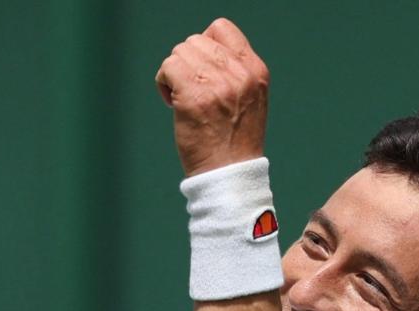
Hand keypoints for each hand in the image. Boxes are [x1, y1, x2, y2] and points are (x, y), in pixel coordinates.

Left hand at [155, 18, 269, 176]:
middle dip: (186, 63)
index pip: (222, 29)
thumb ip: (233, 73)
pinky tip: (171, 103)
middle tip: (188, 91)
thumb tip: (201, 53)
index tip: (201, 70)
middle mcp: (238, 73)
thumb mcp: (249, 100)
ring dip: (173, 74)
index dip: (203, 45)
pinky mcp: (194, 96)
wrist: (229, 173)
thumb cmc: (233, 142)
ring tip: (181, 99)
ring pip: (179, 53)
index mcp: (255, 70)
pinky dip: (163, 83)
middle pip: (195, 41)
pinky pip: (168, 68)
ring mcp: (216, 83)